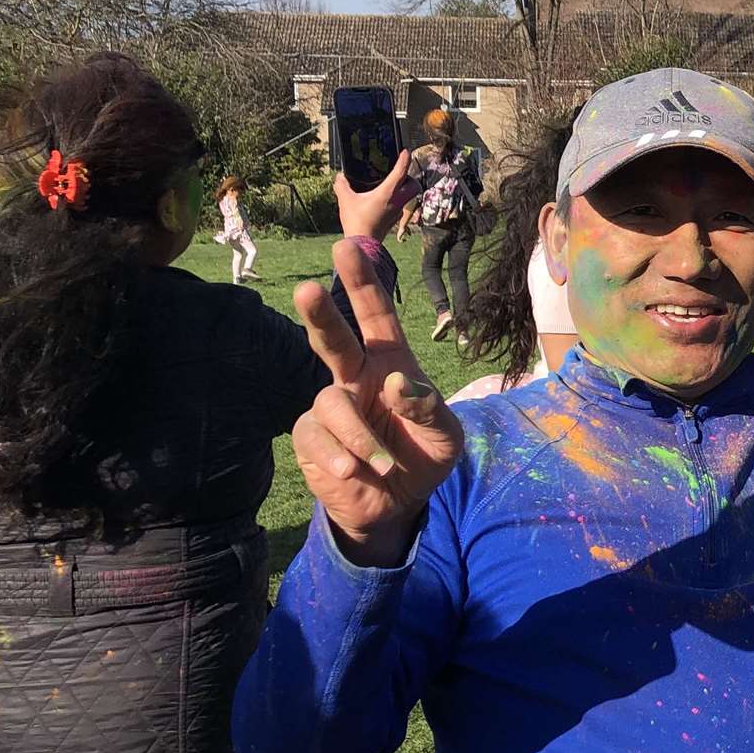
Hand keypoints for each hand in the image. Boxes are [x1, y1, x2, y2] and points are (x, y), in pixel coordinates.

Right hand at [292, 240, 463, 565]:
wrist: (396, 505)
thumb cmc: (423, 456)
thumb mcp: (445, 436)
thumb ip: (429, 409)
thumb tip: (398, 384)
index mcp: (391, 364)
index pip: (376, 318)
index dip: (363, 284)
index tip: (348, 247)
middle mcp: (355, 377)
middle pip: (333, 340)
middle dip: (321, 315)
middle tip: (308, 290)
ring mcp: (330, 406)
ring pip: (330, 404)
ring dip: (358, 437)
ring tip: (382, 463)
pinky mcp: (310, 439)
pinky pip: (317, 439)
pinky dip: (340, 458)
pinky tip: (354, 473)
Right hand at [335, 152, 410, 239]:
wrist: (363, 244)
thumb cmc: (356, 221)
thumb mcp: (345, 200)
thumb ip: (342, 185)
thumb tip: (340, 177)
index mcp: (388, 193)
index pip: (401, 172)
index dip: (404, 160)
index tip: (406, 151)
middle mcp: (397, 201)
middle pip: (414, 185)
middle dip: (410, 177)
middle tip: (399, 172)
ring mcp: (397, 211)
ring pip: (410, 196)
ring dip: (405, 188)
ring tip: (391, 184)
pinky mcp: (394, 219)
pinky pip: (401, 205)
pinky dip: (397, 198)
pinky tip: (384, 198)